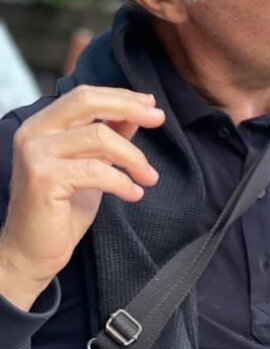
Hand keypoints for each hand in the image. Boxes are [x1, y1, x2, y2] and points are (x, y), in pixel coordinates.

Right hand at [0, 86, 164, 309]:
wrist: (32, 252)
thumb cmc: (62, 210)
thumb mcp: (92, 165)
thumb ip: (108, 137)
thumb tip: (136, 113)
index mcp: (43, 125)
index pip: (84, 96)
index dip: (121, 96)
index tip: (151, 104)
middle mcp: (33, 133)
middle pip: (86, 102)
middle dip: (128, 107)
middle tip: (158, 119)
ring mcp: (35, 154)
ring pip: (98, 137)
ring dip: (134, 157)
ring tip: (149, 177)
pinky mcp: (43, 178)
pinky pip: (96, 171)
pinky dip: (122, 182)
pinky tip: (134, 194)